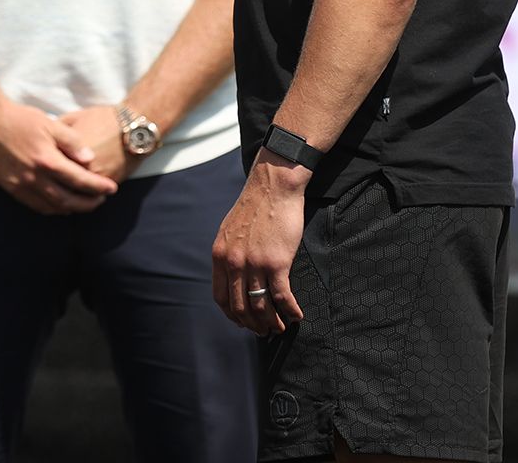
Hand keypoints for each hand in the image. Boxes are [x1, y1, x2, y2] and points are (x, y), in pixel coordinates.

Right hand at [0, 99, 119, 214]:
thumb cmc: (22, 120)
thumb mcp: (51, 124)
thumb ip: (72, 142)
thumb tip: (90, 160)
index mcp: (47, 160)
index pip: (79, 180)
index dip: (98, 186)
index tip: (111, 189)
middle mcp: (34, 177)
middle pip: (67, 200)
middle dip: (88, 203)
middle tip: (101, 200)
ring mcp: (21, 185)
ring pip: (52, 206)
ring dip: (71, 208)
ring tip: (84, 204)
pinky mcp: (11, 188)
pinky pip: (35, 205)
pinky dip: (51, 208)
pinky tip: (60, 205)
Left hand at [211, 151, 308, 334]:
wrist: (273, 186)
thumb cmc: (256, 206)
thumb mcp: (230, 230)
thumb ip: (229, 253)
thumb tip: (232, 273)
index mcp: (220, 256)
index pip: (221, 297)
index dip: (233, 315)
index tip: (243, 322)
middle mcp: (233, 263)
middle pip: (240, 307)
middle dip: (253, 325)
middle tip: (264, 332)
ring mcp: (255, 264)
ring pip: (261, 306)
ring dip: (272, 323)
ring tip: (280, 328)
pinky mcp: (277, 262)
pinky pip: (282, 297)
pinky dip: (290, 311)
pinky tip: (297, 316)